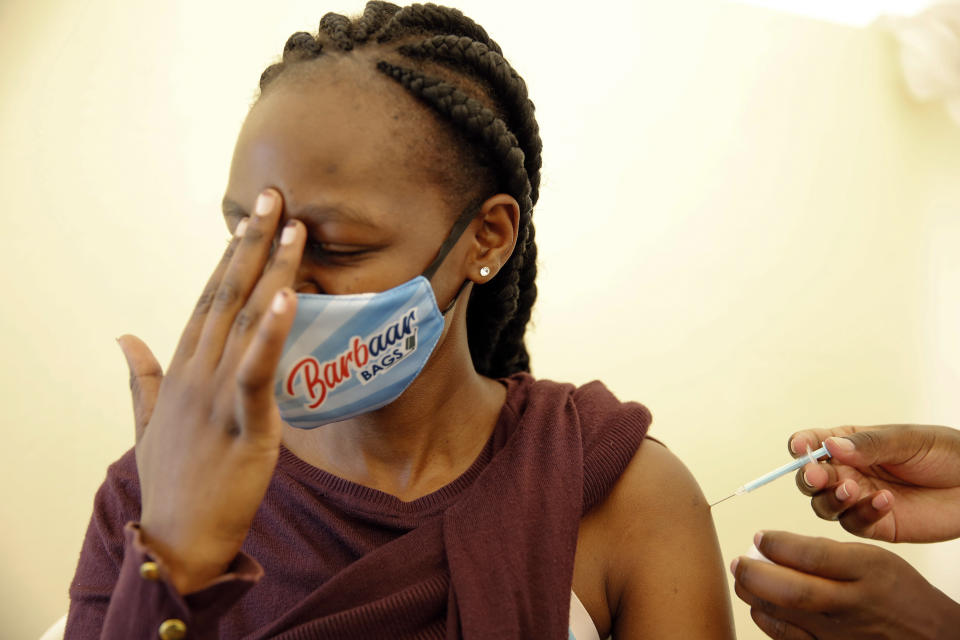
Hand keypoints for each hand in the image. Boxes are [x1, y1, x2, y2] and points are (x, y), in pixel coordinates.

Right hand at [117, 189, 304, 593]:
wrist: (176, 541)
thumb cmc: (172, 483)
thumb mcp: (149, 423)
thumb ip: (141, 378)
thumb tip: (124, 338)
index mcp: (181, 371)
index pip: (207, 300)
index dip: (228, 256)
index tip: (247, 217)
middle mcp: (197, 373)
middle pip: (226, 296)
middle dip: (250, 243)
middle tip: (272, 196)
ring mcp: (217, 396)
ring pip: (245, 321)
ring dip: (269, 271)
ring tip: (291, 227)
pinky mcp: (244, 425)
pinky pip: (257, 371)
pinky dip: (271, 333)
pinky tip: (288, 297)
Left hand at [732, 531, 959, 639]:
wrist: (926, 634)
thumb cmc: (894, 590)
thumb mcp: (871, 557)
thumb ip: (825, 551)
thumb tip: (773, 545)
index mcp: (867, 571)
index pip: (813, 555)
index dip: (778, 544)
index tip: (760, 536)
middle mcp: (853, 605)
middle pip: (793, 591)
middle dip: (755, 573)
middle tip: (740, 561)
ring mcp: (841, 634)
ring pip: (784, 616)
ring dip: (754, 595)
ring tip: (744, 579)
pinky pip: (788, 638)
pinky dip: (767, 620)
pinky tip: (760, 605)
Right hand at [789, 425, 959, 541]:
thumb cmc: (945, 454)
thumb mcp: (906, 441)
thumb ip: (868, 445)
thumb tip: (830, 446)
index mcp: (848, 444)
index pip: (811, 443)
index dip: (801, 446)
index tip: (803, 448)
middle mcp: (846, 472)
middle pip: (809, 478)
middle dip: (809, 477)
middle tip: (819, 476)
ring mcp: (857, 499)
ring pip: (823, 505)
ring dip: (832, 498)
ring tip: (853, 489)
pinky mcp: (874, 525)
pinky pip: (854, 524)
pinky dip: (863, 513)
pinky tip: (885, 501)